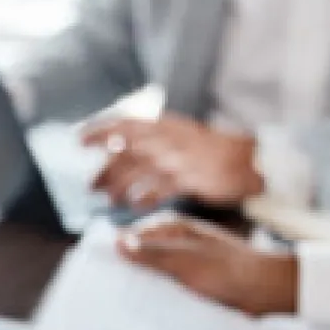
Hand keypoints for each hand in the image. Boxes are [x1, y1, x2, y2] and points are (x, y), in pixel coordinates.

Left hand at [83, 113, 263, 208]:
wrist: (250, 160)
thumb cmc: (211, 151)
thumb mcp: (179, 135)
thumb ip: (151, 139)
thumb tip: (116, 146)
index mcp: (165, 124)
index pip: (125, 123)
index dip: (100, 130)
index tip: (78, 140)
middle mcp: (169, 139)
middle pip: (126, 152)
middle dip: (105, 170)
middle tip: (90, 186)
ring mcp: (179, 158)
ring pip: (138, 172)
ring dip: (120, 187)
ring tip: (110, 199)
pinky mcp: (191, 178)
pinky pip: (160, 190)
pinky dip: (145, 198)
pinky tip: (135, 205)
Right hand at [118, 216, 297, 315]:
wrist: (268, 292)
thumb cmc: (229, 271)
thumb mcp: (186, 261)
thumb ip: (152, 253)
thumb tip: (118, 242)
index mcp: (172, 230)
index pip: (130, 239)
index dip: (113, 257)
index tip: (95, 278)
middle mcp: (175, 245)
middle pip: (138, 260)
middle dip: (124, 278)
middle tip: (104, 301)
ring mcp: (183, 265)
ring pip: (151, 278)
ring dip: (140, 293)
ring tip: (121, 313)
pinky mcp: (191, 285)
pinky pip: (166, 292)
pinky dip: (157, 302)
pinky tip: (147, 317)